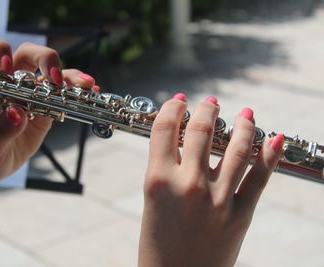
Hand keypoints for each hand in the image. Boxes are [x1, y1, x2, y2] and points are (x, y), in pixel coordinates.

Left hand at [0, 40, 95, 197]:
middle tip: (56, 78)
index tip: (8, 67)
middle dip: (45, 60)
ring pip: (51, 73)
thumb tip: (17, 113)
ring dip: (69, 75)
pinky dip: (78, 92)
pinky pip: (64, 94)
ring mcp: (31, 93)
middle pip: (28, 56)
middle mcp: (11, 83)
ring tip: (86, 84)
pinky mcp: (47, 106)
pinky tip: (92, 93)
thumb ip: (1, 131)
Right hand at [138, 94, 282, 266]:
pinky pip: (259, 177)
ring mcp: (217, 199)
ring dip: (244, 124)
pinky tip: (274, 138)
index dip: (173, 107)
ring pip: (238, 147)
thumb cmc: (156, 242)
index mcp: (158, 180)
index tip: (179, 100)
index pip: (165, 128)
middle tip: (212, 102)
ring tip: (245, 114)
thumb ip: (166, 168)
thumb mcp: (152, 199)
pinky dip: (270, 154)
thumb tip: (182, 139)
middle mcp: (188, 185)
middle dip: (208, 109)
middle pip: (202, 130)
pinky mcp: (239, 215)